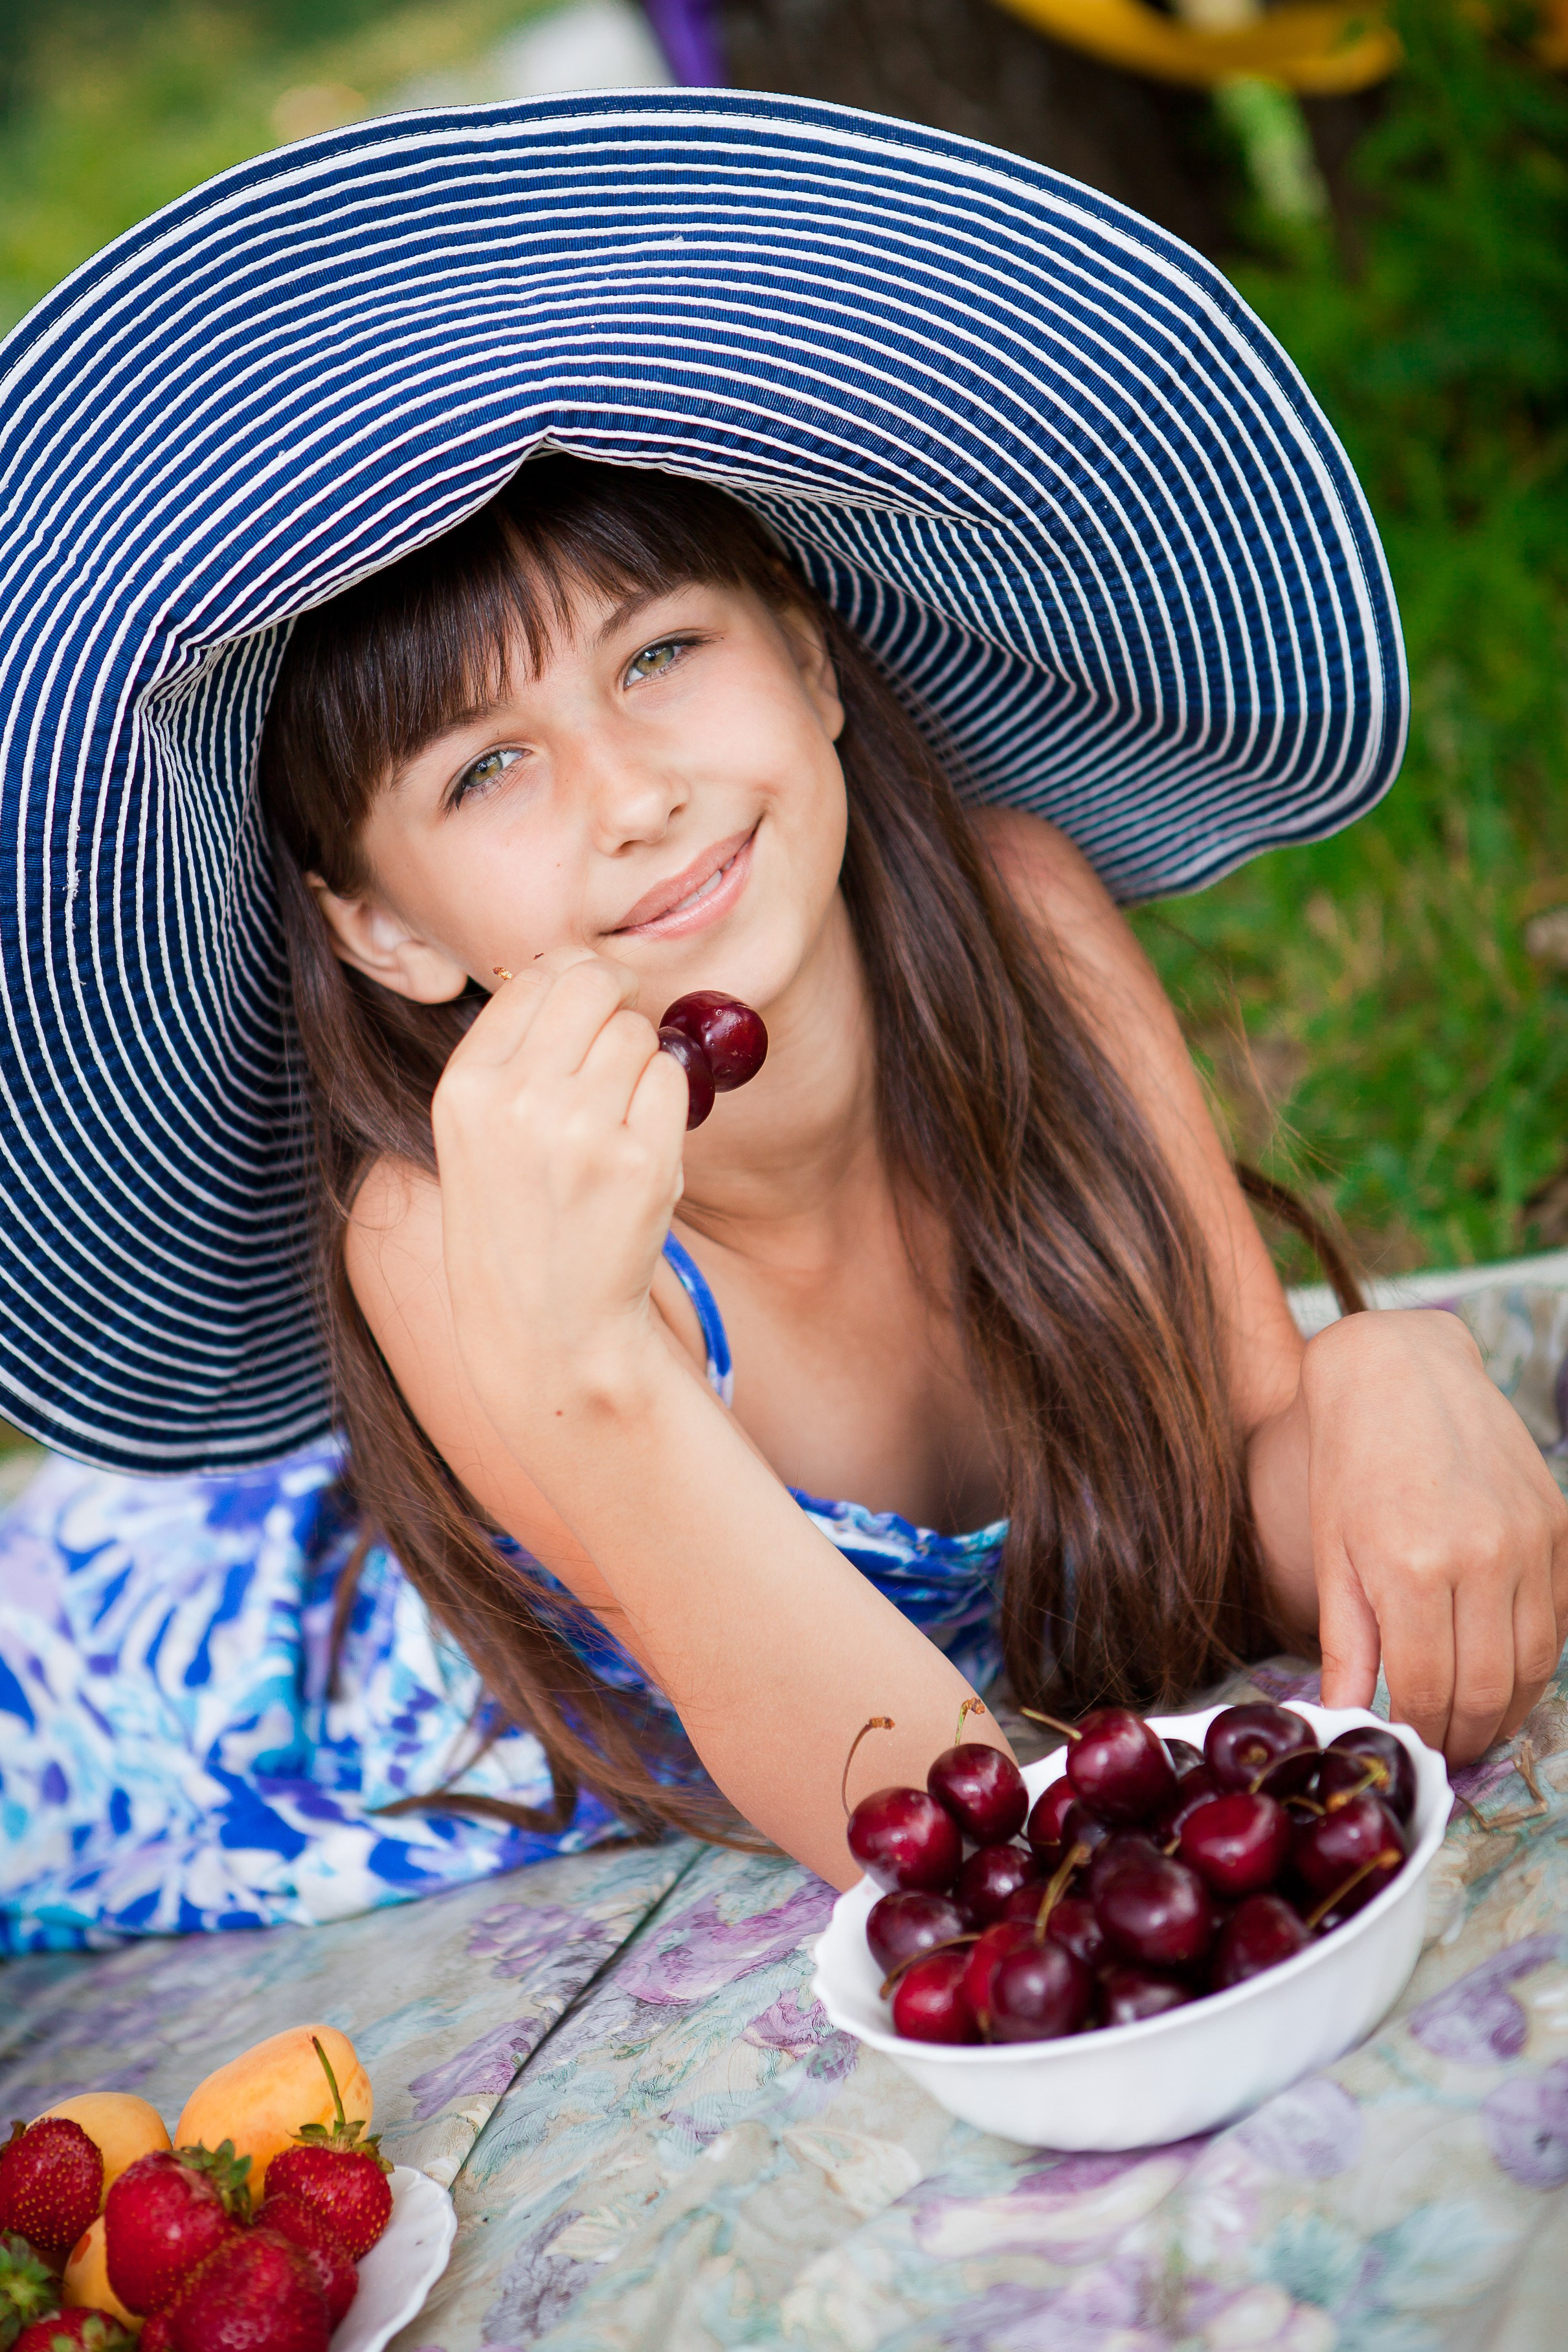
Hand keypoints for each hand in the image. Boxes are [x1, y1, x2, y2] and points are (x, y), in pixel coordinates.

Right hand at [430, 948, 689, 1446]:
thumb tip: (580, 973)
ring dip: (642, 1062)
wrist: (545, 1326)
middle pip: (594, 985)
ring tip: (616, 1120)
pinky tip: (639, 1148)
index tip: (591, 1004)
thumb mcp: (477, 1130)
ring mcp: (581, 1130)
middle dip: (617, 1001)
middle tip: (622, 1037)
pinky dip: (667, 1103)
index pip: (536, 976)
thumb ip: (515, 1051)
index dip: (575, 981)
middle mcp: (517, 1099)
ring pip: (639, 1032)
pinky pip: (673, 1081)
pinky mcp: (640, 1163)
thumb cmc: (519, 1218)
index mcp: (466, 1085)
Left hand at [1276, 1309, 1567, 1763]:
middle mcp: (1483, 1558)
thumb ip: (1346, 1642)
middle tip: (1445, 1751)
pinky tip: (1505, 1668)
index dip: (1419, 1732)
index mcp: (1413, 1568)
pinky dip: (1536, 1656)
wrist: (1398, 1372)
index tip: (1408, 1747)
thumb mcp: (1333, 1554)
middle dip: (1465, 1736)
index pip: (1428, 1689)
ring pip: (1535, 1663)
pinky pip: (1560, 1618)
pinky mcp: (1560, 1526)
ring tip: (1476, 1724)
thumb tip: (1345, 1716)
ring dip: (1507, 1708)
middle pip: (1487, 1689)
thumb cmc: (1350, 1463)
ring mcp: (1531, 1542)